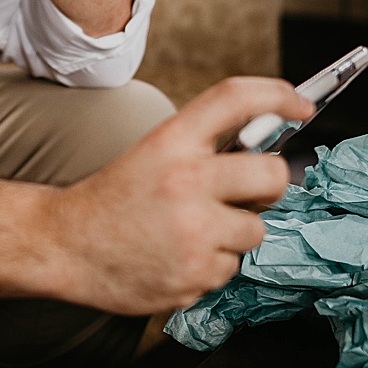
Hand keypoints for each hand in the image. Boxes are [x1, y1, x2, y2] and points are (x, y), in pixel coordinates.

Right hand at [44, 77, 316, 315]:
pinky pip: (231, 267)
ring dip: (235, 232)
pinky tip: (179, 256)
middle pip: (273, 174)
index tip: (302, 104)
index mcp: (172, 141)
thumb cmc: (115, 199)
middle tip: (253, 191)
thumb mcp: (154, 153)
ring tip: (194, 231)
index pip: (235, 99)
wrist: (66, 245)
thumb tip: (267, 148)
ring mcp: (193, 231)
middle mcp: (186, 181)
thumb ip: (204, 147)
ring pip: (255, 229)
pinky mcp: (195, 273)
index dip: (278, 95)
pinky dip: (212, 264)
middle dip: (270, 185)